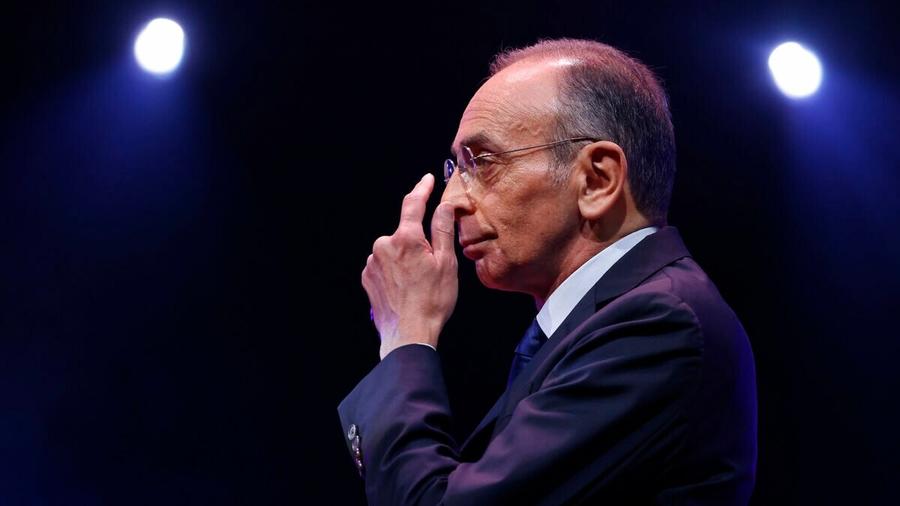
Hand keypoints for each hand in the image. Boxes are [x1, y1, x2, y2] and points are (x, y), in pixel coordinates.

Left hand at [362, 173, 457, 358]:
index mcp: (406, 238)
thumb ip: (443, 230)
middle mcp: (384, 245)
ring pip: (394, 251)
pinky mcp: (367, 277)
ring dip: (406, 259)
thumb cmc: (432, 301)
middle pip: (405, 233)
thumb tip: (444, 205)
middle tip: (433, 266)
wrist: (408, 335)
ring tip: (419, 284)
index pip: (414, 204)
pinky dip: (395, 272)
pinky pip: (384, 266)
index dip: (422, 189)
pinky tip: (406, 289)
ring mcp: (372, 262)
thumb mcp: (446, 263)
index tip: (428, 179)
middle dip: (418, 243)